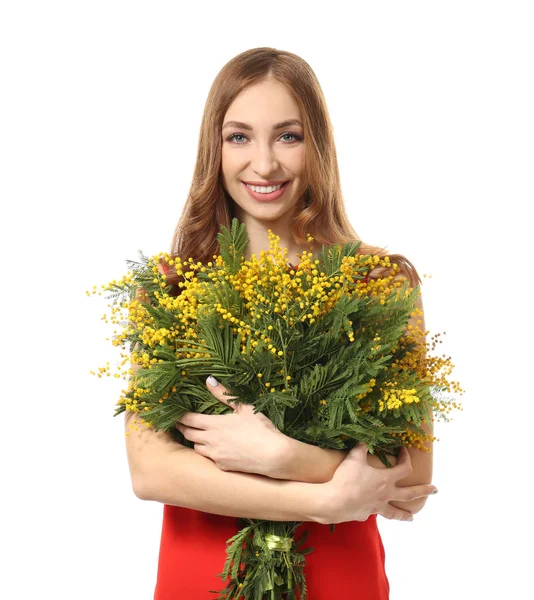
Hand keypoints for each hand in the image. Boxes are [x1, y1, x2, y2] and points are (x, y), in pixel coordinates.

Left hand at [175, 376, 286, 475]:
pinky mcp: (222, 467)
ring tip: (196, 435)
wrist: (273, 456)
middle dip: (182, 428)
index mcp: (214, 425)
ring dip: (194, 441)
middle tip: (178, 423)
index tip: (173, 413)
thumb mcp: (244, 407)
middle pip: (188, 434)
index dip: (179, 416)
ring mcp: (215, 456)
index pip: (189, 420)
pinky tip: (215, 448)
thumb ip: (224, 394)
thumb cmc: (261, 429)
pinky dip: (208, 452)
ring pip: (197, 448)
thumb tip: (209, 380)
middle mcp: (210, 441)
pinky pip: (209, 458)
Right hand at [317, 442, 436, 523]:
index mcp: (386, 479)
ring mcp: (377, 507)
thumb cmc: (347, 479)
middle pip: (409, 494)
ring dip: (405, 514)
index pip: (403, 468)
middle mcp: (385, 495)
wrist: (335, 502)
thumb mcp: (354, 458)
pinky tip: (373, 511)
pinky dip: (376, 512)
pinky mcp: (365, 514)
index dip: (405, 458)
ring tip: (412, 518)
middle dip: (423, 491)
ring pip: (395, 512)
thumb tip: (365, 439)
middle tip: (435, 490)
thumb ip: (361, 448)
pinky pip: (374, 513)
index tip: (404, 451)